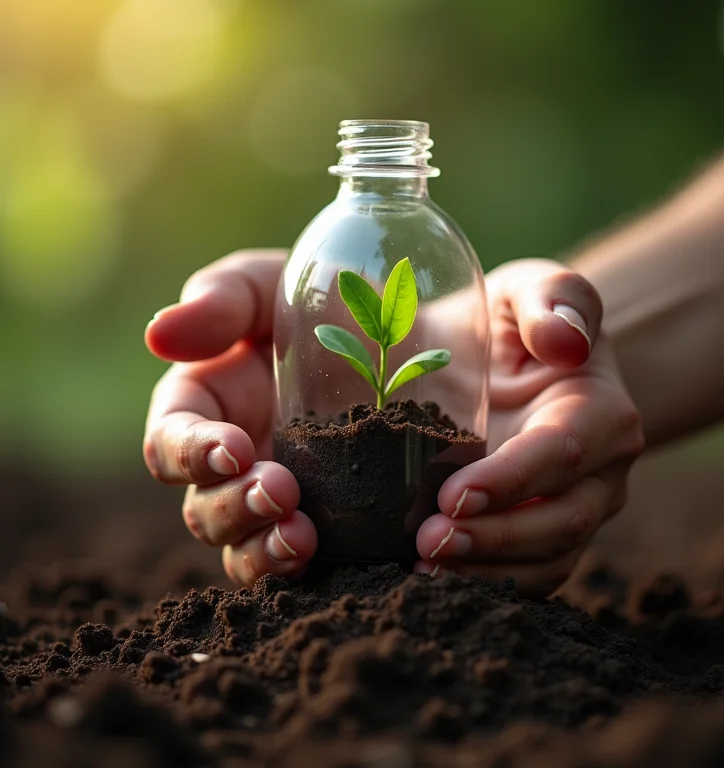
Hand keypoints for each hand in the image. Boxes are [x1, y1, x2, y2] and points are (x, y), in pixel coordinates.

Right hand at [143, 250, 316, 584]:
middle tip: (280, 492)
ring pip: (245, 551)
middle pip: (205, 509)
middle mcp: (237, 465)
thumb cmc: (337, 306)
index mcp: (210, 408)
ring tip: (303, 539)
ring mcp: (280, 501)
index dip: (189, 452)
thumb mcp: (283, 285)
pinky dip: (312, 570)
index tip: (234, 448)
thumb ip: (224, 298)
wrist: (418, 343)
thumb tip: (158, 335)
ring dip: (264, 552)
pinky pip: (306, 565)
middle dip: (233, 507)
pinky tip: (342, 557)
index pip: (171, 440)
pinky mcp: (327, 527)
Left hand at [414, 259, 644, 596]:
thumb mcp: (536, 289)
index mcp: (600, 411)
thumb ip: (555, 298)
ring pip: (547, 560)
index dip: (512, 480)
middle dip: (493, 538)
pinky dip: (488, 582)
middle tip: (427, 542)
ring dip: (487, 570)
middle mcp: (601, 471)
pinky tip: (434, 576)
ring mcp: (579, 509)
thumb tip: (564, 339)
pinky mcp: (549, 534)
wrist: (524, 363)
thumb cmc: (525, 322)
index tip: (452, 494)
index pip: (562, 454)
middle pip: (559, 521)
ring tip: (422, 567)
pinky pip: (530, 574)